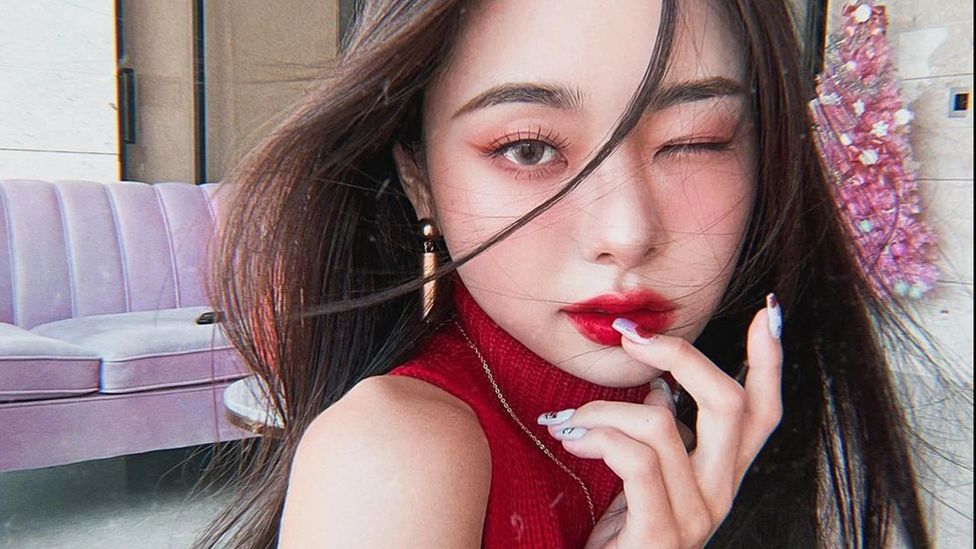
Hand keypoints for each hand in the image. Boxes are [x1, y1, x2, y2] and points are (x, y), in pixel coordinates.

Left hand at [540, 299, 782, 547]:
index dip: (771, 360)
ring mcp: (696, 518)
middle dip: (680, 356)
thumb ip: (664, 437)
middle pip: (731, 405)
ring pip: (663, 424)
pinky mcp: (662, 535)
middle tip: (630, 337)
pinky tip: (572, 440)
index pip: (763, 412)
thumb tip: (663, 388)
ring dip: (603, 409)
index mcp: (720, 476)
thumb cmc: (618, 534)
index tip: (770, 310)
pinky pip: (635, 459)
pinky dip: (596, 436)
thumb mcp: (644, 478)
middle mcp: (720, 496)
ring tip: (569, 421)